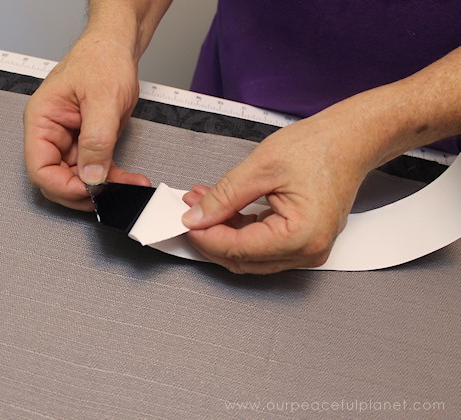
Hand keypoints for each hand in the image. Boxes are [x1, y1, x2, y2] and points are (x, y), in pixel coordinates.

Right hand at [24, 34, 149, 210]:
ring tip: (130, 186)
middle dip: (84, 192)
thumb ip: (96, 140)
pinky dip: (114, 178)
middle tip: (112, 195)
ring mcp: (70, 141)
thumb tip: (91, 176)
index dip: (63, 186)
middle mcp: (51, 134)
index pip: (40, 168)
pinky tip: (130, 180)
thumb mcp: (103, 99)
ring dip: (105, 188)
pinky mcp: (88, 143)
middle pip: (57, 180)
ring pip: (80, 179)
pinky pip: (97, 169)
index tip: (89, 191)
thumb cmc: (102, 59)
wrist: (117, 48)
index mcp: (42, 120)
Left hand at [181, 111, 371, 273]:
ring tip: (202, 203)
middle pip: (242, 258)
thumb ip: (224, 197)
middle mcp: (308, 251)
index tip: (183, 221)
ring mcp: (307, 250)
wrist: (351, 139)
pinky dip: (239, 229)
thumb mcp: (260, 167)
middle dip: (210, 236)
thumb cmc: (321, 147)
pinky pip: (262, 245)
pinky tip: (224, 209)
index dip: (205, 236)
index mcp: (301, 236)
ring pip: (249, 254)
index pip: (237, 249)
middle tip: (189, 212)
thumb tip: (197, 217)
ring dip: (222, 232)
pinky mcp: (303, 242)